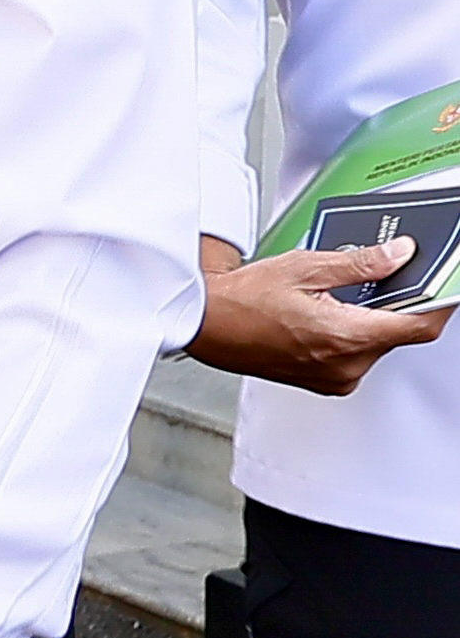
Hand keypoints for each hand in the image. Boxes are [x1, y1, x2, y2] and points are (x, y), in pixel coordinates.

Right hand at [188, 233, 454, 393]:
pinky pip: (358, 357)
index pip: (418, 325)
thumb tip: (397, 255)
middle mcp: (346, 365)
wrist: (202, 325)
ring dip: (373, 319)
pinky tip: (330, 314)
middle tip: (386, 276)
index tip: (447, 286)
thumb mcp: (303, 266)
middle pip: (398, 333)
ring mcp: (335, 378)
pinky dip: (354, 334)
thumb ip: (358, 262)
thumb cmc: (239, 300)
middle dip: (397, 304)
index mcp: (345, 337)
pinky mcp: (325, 382)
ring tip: (341, 294)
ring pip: (378, 345)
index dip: (440, 304)